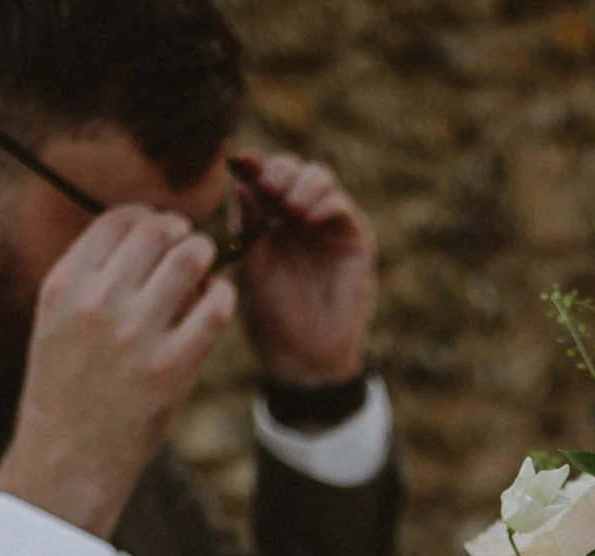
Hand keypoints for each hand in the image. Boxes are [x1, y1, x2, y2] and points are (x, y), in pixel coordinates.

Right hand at [0, 206, 237, 538]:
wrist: (68, 457)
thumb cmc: (64, 387)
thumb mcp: (55, 321)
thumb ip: (89, 275)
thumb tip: (142, 232)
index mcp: (63, 286)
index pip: (117, 219)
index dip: (147, 216)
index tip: (159, 229)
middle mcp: (97, 303)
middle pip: (156, 231)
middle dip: (180, 231)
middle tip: (189, 243)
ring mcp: (137, 335)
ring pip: (190, 259)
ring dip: (205, 254)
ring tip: (205, 266)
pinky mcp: (173, 367)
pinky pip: (216, 307)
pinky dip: (223, 294)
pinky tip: (217, 299)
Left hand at [234, 151, 376, 386]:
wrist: (303, 353)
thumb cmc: (270, 314)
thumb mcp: (250, 263)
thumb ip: (248, 220)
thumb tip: (241, 176)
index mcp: (264, 218)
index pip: (260, 176)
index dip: (253, 164)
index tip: (242, 162)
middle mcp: (295, 216)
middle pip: (290, 168)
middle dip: (279, 170)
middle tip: (268, 185)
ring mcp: (325, 225)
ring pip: (318, 177)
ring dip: (302, 182)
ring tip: (289, 206)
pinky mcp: (353, 238)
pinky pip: (340, 205)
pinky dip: (324, 202)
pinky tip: (308, 218)